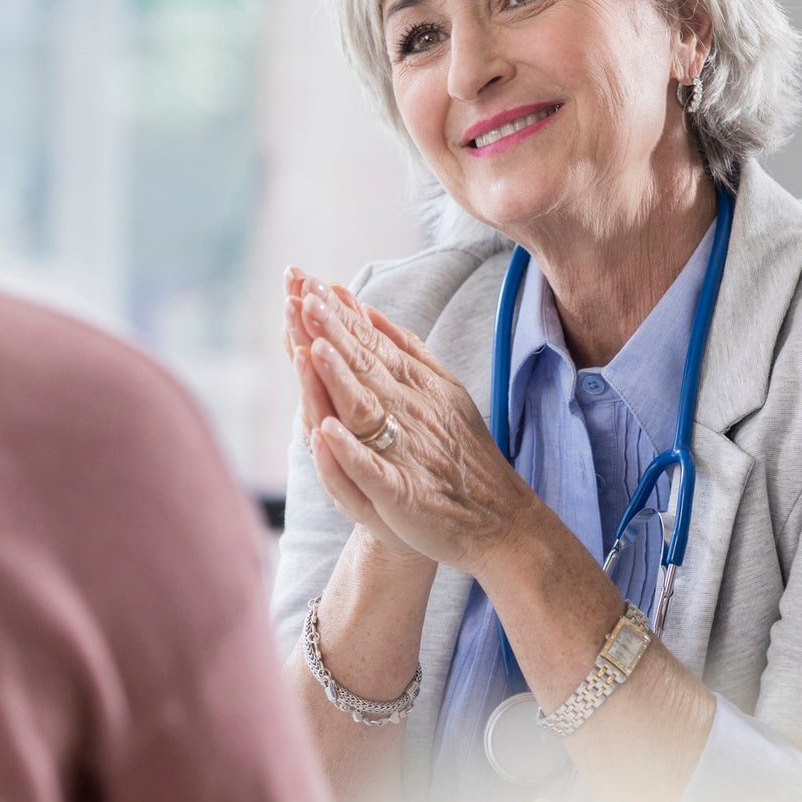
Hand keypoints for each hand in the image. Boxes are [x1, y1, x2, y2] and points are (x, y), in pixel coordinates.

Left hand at [295, 277, 535, 574]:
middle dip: (332, 331)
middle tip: (304, 295)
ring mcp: (406, 451)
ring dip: (339, 378)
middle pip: (364, 366)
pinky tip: (328, 432)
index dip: (339, 314)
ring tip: (313, 348)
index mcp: (414, 387)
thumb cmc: (461, 455)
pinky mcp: (403, 493)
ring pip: (365, 409)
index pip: (370, 344)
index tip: (311, 281)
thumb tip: (367, 310)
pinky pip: (372, 469)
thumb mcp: (443, 389)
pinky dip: (350, 451)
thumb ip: (406, 349)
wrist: (497, 520)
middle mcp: (410, 412)